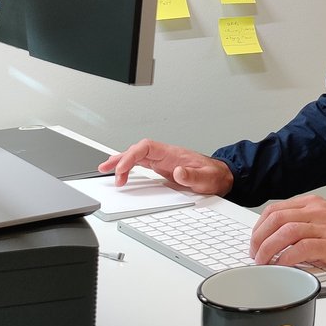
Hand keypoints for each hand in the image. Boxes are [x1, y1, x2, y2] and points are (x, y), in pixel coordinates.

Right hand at [98, 139, 233, 194]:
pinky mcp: (163, 167)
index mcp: (173, 154)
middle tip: (106, 169)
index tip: (122, 169)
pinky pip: (142, 163)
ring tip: (104, 168)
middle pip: (138, 150)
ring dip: (121, 161)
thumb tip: (178, 171)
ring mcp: (164, 160)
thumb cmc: (214, 175)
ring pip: (138, 156)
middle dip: (120, 158)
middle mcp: (166, 155)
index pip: (146, 147)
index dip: (131, 155)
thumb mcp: (206, 178)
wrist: (222, 176)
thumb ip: (192, 176)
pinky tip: (122, 172)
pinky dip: (129, 167)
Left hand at [250, 195, 325, 270]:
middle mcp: (315, 211)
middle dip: (258, 238)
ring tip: (262, 262)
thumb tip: (276, 236)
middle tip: (254, 254)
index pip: (276, 209)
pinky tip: (281, 265)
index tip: (255, 240)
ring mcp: (323, 226)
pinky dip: (286, 258)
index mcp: (311, 204)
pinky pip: (302, 248)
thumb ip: (302, 221)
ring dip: (268, 248)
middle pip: (277, 219)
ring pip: (286, 232)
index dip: (259, 226)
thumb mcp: (324, 216)